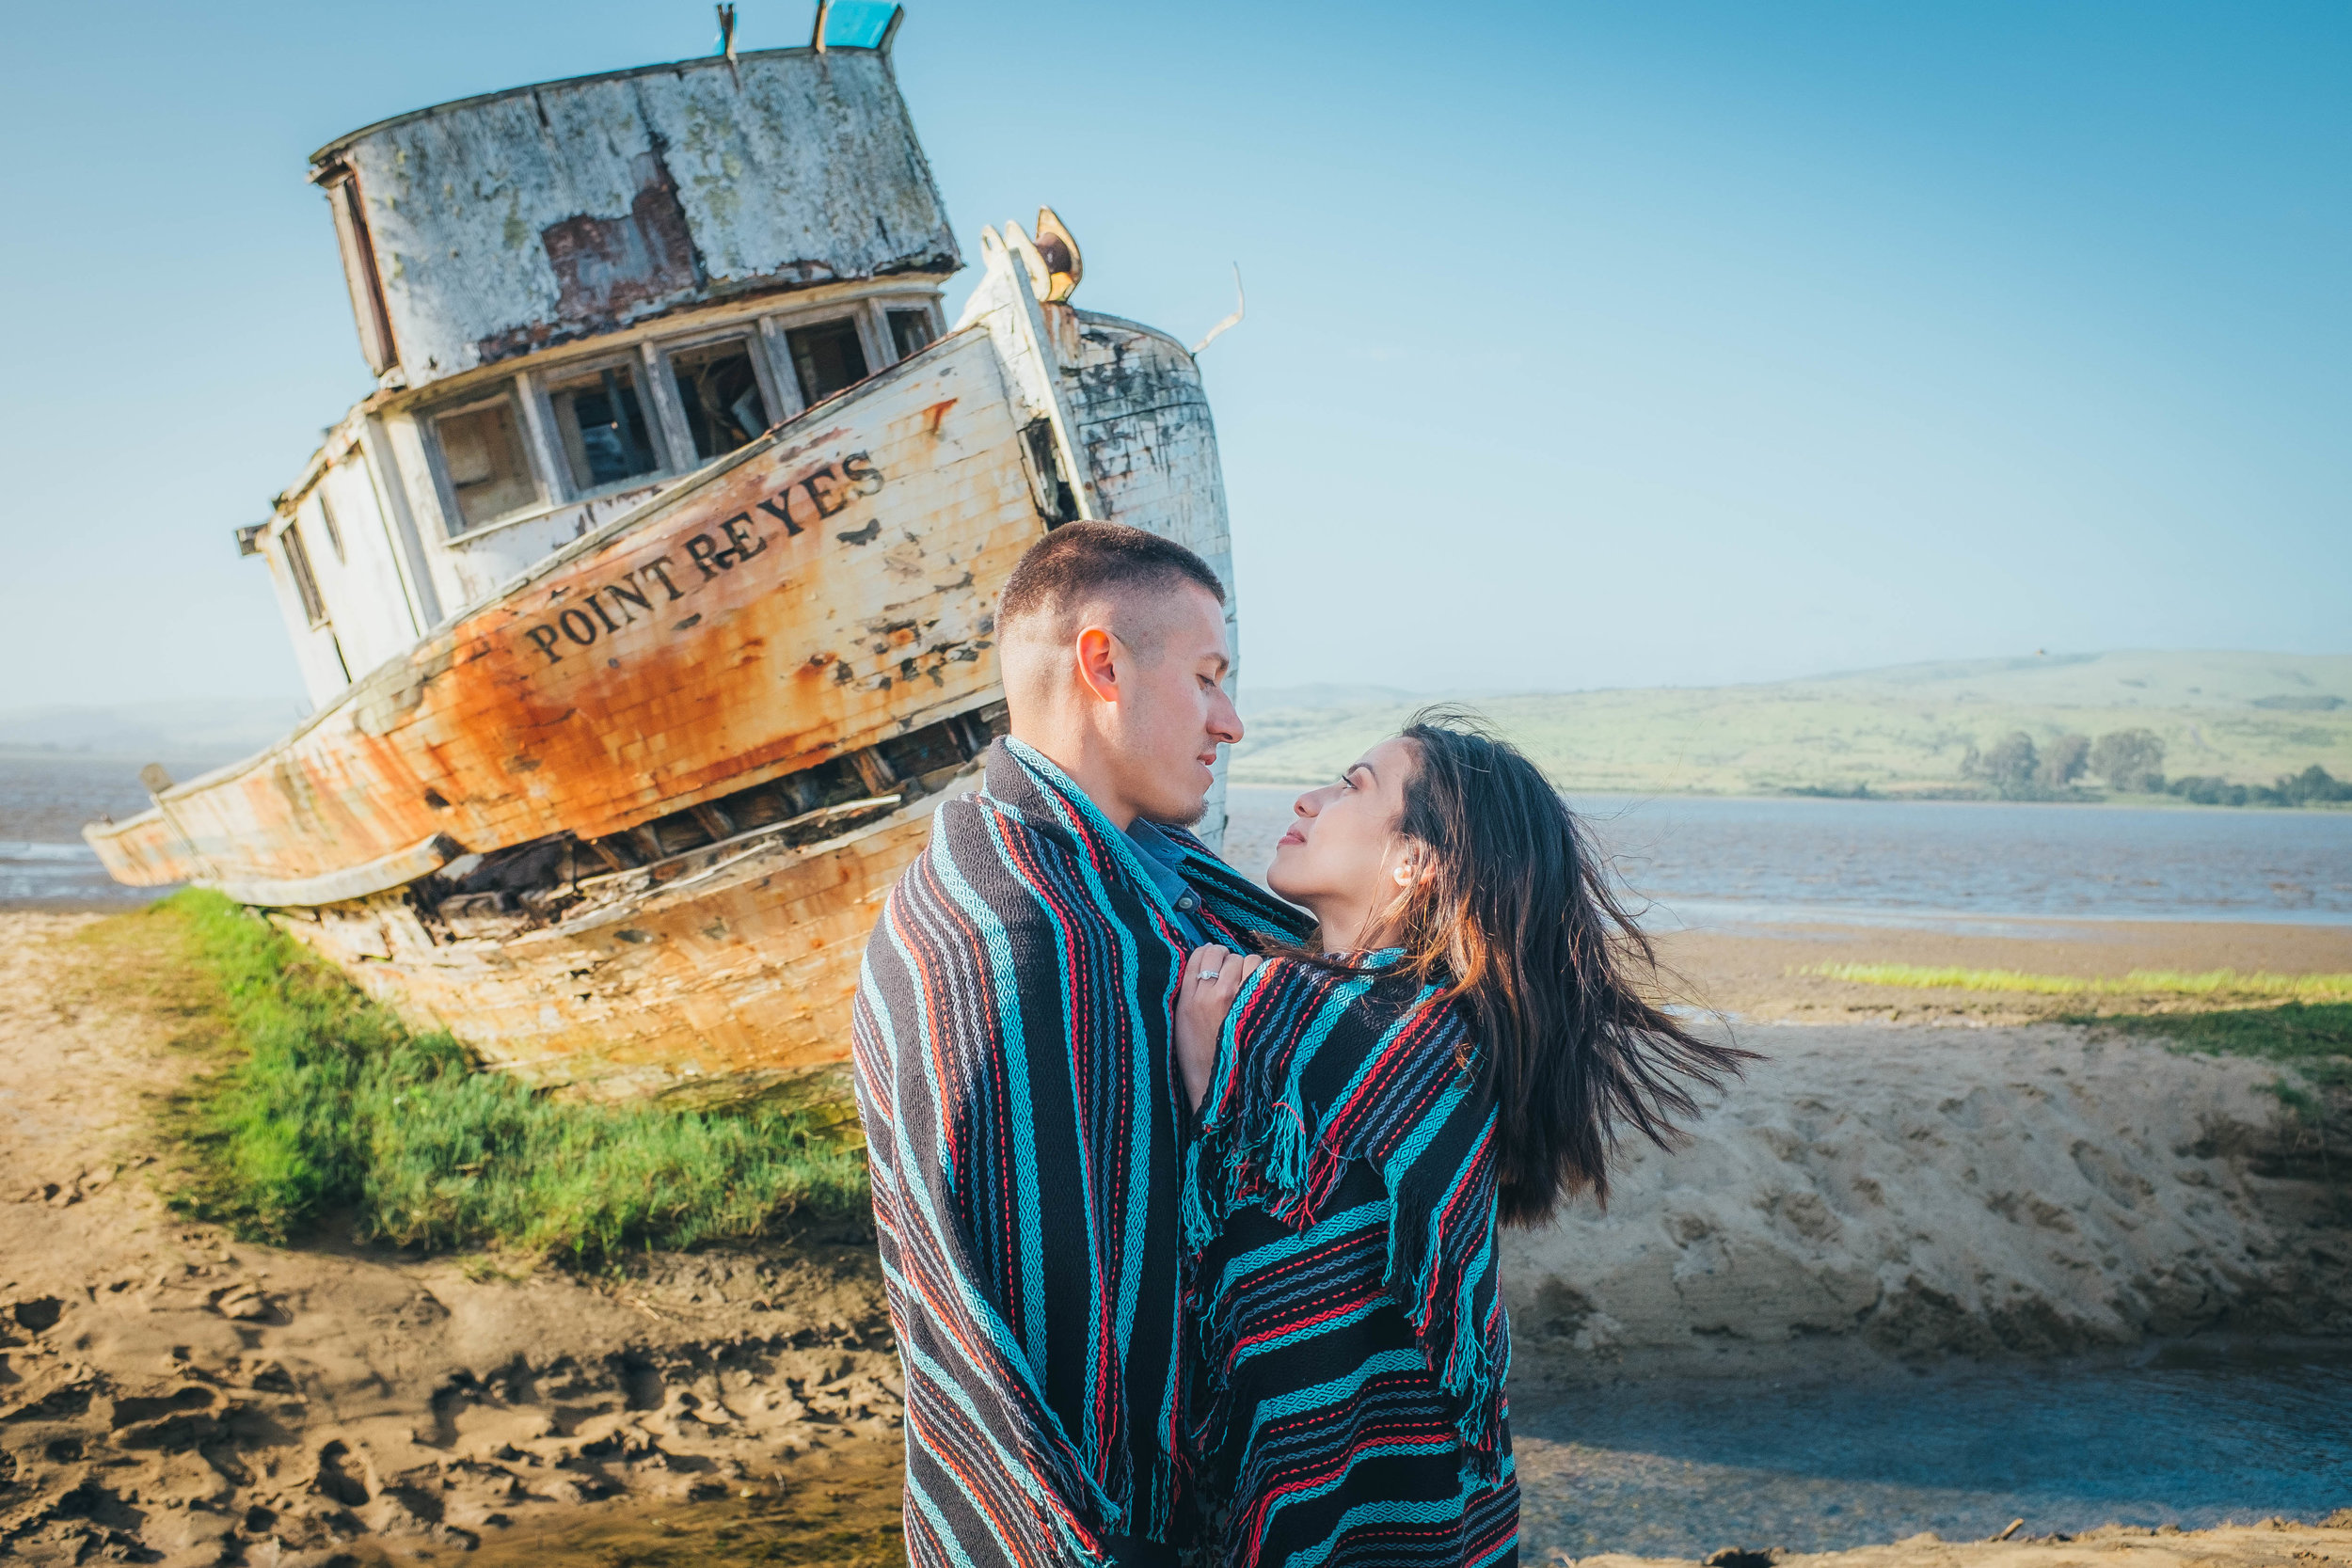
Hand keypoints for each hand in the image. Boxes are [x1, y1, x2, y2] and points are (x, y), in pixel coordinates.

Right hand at [1175, 944, 1263, 1112]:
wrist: (1217, 1085)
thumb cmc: (1197, 1056)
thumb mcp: (1181, 1021)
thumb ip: (1189, 990)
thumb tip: (1203, 964)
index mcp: (1190, 998)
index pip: (1200, 954)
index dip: (1209, 955)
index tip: (1213, 964)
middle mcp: (1213, 994)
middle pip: (1224, 955)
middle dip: (1228, 963)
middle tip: (1230, 979)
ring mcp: (1238, 999)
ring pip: (1247, 960)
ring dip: (1247, 968)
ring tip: (1245, 985)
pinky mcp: (1257, 1007)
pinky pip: (1264, 974)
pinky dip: (1264, 978)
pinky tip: (1259, 992)